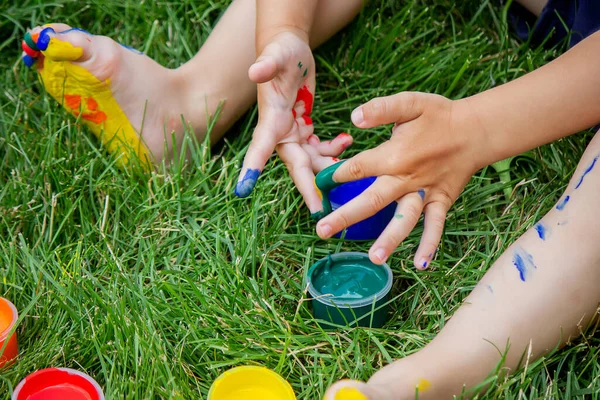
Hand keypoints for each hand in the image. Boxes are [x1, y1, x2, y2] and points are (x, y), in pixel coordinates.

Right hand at [235, 31, 352, 213]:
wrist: (289, 50)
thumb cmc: (281, 51)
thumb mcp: (276, 55)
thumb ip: (267, 64)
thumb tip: (254, 71)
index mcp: (270, 121)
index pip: (259, 148)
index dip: (252, 169)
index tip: (243, 191)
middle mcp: (279, 133)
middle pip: (295, 166)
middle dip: (308, 188)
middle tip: (321, 211)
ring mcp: (292, 134)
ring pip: (311, 162)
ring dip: (328, 169)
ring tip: (350, 170)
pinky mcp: (304, 130)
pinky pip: (320, 149)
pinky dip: (334, 149)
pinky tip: (347, 141)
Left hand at [316, 92, 486, 267]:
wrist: (475, 130)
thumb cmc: (438, 116)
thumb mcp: (410, 103)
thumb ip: (382, 109)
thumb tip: (353, 117)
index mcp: (395, 155)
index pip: (358, 167)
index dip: (336, 175)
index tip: (319, 183)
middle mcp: (407, 178)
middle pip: (372, 200)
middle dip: (346, 216)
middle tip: (322, 231)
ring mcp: (425, 193)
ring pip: (405, 219)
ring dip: (390, 239)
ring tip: (373, 259)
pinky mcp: (441, 201)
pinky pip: (436, 225)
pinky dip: (429, 245)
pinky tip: (420, 266)